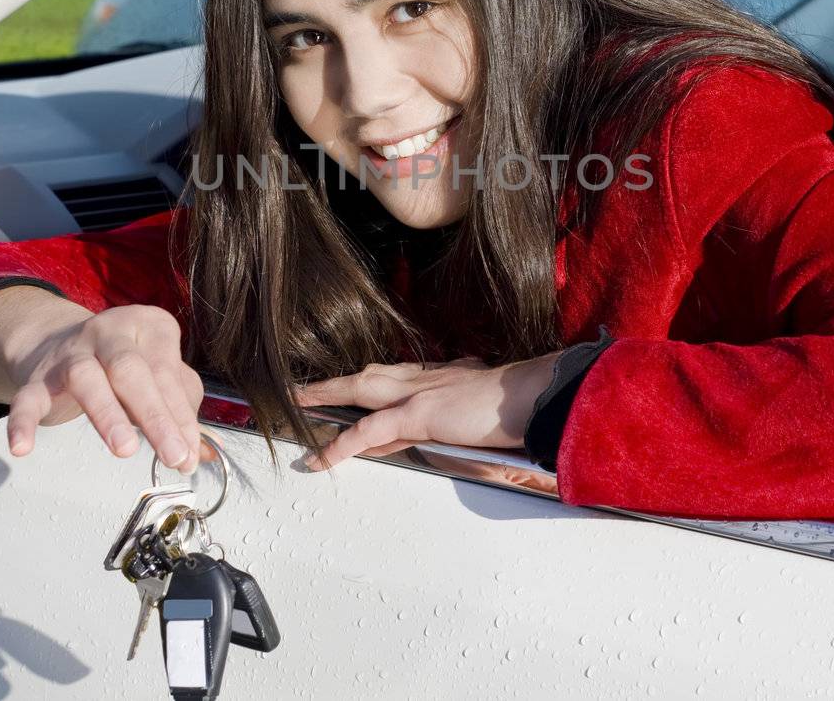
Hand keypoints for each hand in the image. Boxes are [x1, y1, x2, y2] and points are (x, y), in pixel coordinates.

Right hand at [0, 300, 204, 474]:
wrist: (57, 341)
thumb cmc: (124, 363)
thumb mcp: (157, 371)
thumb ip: (179, 407)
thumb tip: (199, 452)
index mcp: (148, 326)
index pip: (167, 372)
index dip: (180, 415)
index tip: (190, 453)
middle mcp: (109, 332)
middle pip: (132, 371)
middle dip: (155, 415)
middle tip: (173, 455)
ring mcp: (70, 352)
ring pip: (86, 378)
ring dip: (107, 415)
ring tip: (125, 450)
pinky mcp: (37, 376)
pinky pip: (28, 398)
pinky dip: (23, 422)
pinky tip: (22, 448)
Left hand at [291, 351, 562, 470]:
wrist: (536, 396)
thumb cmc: (524, 405)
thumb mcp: (490, 409)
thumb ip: (471, 417)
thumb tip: (464, 431)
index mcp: (447, 376)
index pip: (399, 382)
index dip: (374, 387)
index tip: (355, 392)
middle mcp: (429, 377)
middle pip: (371, 376)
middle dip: (338, 383)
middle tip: (307, 390)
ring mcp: (420, 392)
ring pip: (360, 389)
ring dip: (326, 395)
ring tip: (297, 403)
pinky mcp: (418, 412)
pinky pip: (370, 430)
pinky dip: (344, 444)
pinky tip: (323, 457)